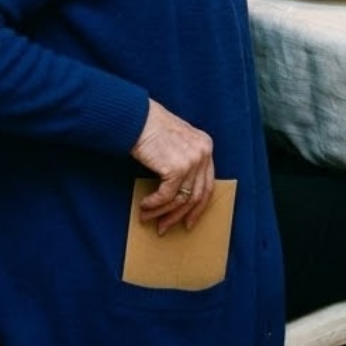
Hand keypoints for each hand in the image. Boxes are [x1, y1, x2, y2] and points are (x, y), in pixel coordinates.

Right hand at [131, 98, 214, 231]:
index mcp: (206, 146)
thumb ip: (185, 161)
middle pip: (196, 195)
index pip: (208, 184)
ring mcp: (192, 160)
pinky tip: (143, 206)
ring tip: (147, 218)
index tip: (188, 222)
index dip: (198, 207)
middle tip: (164, 227)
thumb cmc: (151, 130)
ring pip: (180, 199)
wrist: (137, 118)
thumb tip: (180, 195)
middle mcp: (203, 152)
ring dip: (162, 213)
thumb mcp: (177, 143)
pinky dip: (154, 205)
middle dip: (179, 215)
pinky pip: (166, 196)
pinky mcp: (176, 167)